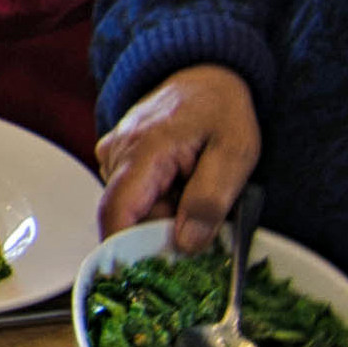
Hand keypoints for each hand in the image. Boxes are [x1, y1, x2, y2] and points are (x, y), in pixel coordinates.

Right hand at [93, 65, 260, 245]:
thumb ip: (210, 200)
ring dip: (159, 215)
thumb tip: (185, 244)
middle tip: (199, 220)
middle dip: (159, 230)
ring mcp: (112, 154)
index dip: (126, 250)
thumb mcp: (235, 153)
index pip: (117, 214)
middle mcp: (118, 153)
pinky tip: (177, 185)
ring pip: (128, 208)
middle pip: (124, 217)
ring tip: (191, 192)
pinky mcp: (115, 158)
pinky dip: (154, 201)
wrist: (206, 72)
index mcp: (145, 150)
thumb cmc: (222, 109)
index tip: (150, 273)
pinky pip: (128, 195)